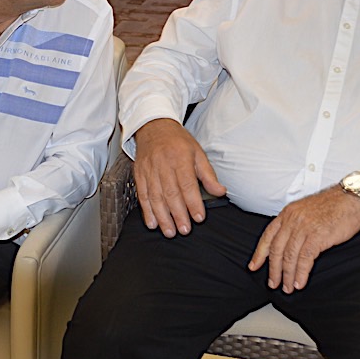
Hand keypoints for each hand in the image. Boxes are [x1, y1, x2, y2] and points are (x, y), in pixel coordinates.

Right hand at [132, 118, 225, 237]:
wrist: (153, 127)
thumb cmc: (177, 141)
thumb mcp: (197, 152)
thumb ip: (208, 175)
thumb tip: (220, 192)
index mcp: (180, 158)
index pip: (187, 183)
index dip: (193, 202)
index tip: (198, 217)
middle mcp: (163, 164)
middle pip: (170, 193)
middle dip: (178, 214)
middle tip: (184, 230)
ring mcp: (149, 170)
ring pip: (155, 197)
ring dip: (162, 216)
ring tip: (169, 231)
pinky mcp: (139, 174)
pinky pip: (142, 194)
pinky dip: (146, 210)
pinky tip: (152, 222)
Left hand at [248, 187, 359, 293]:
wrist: (351, 198)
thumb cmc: (332, 205)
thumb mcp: (305, 210)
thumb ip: (294, 224)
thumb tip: (288, 244)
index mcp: (287, 213)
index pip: (268, 236)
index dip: (259, 253)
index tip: (254, 266)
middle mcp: (292, 220)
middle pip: (277, 249)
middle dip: (273, 270)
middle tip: (273, 284)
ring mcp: (304, 228)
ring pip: (289, 256)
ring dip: (287, 275)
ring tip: (288, 287)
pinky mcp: (317, 236)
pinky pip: (305, 259)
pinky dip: (301, 273)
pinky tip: (300, 282)